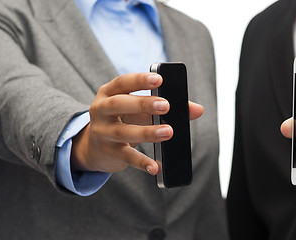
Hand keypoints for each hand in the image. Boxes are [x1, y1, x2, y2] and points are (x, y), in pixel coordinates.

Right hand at [72, 73, 203, 174]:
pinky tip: (155, 166)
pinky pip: (125, 156)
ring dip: (147, 132)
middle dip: (143, 104)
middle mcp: (101, 109)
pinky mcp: (108, 151)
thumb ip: (167, 106)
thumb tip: (198, 110)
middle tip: (166, 106)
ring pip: (123, 131)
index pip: (122, 82)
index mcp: (109, 92)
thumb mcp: (141, 110)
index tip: (159, 79)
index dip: (140, 80)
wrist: (97, 146)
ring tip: (168, 132)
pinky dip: (141, 162)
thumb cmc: (125, 119)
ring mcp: (102, 131)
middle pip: (119, 104)